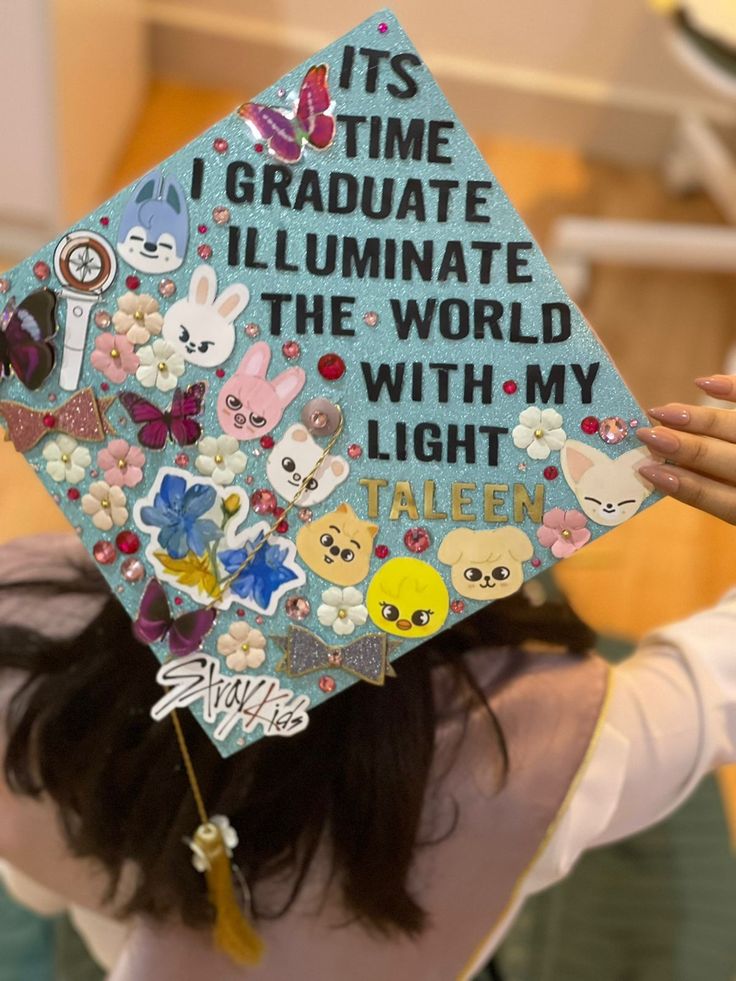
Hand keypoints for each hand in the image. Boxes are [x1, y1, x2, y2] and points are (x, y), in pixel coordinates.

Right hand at [635, 375, 735, 523]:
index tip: (646, 470)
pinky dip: (733, 390)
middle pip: (725, 461)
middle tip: (647, 435)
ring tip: (664, 411)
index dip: (682, 485)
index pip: (717, 498)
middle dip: (684, 448)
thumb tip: (666, 473)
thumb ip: (714, 494)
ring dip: (699, 419)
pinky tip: (704, 382)